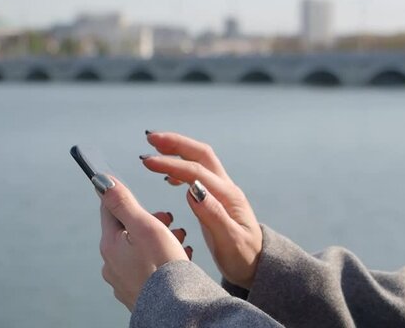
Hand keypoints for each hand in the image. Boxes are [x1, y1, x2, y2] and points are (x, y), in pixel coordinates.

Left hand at [96, 174, 189, 311]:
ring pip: (140, 250)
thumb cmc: (162, 264)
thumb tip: (101, 181)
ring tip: (180, 240)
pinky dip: (162, 259)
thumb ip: (123, 202)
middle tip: (170, 220)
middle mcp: (111, 264)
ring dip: (160, 240)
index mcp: (110, 244)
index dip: (122, 196)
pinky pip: (147, 269)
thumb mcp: (144, 225)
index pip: (109, 209)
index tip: (131, 188)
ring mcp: (123, 281)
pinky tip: (179, 259)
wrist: (176, 307)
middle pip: (128, 230)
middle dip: (151, 221)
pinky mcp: (137, 294)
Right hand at [141, 131, 262, 288]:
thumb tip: (192, 190)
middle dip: (175, 143)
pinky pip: (199, 172)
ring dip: (177, 150)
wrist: (257, 266)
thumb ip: (213, 215)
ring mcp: (223, 191)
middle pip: (201, 154)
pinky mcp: (217, 197)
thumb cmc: (243, 258)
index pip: (197, 172)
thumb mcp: (229, 241)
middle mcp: (227, 188)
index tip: (147, 162)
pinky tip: (167, 175)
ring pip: (200, 160)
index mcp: (228, 197)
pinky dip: (181, 167)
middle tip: (150, 138)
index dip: (171, 164)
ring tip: (154, 148)